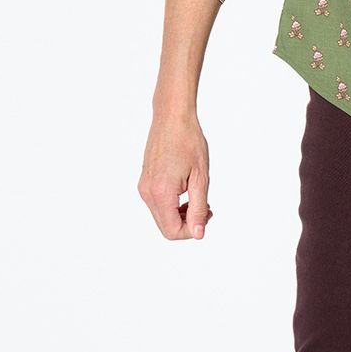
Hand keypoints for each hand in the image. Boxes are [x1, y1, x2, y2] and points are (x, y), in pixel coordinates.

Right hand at [139, 110, 215, 239]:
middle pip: (165, 227)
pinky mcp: (145, 181)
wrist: (172, 118)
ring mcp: (144, 187)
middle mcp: (148, 192)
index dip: (191, 231)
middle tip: (206, 209)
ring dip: (181, 214)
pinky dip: (173, 205)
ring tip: (198, 199)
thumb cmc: (188, 142)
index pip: (172, 231)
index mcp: (161, 192)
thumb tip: (198, 234)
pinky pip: (158, 204)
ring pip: (161, 216)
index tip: (206, 216)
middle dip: (187, 224)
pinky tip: (186, 192)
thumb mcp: (200, 178)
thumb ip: (198, 208)